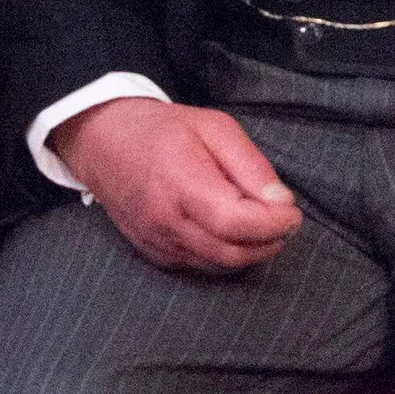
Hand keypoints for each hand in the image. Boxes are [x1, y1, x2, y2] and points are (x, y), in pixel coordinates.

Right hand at [52, 95, 299, 274]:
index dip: (274, 224)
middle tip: (283, 221)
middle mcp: (165, 219)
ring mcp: (157, 241)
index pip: (236, 223)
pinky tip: (229, 232)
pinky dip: (224, 255)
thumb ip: (250, 166)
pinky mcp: (154, 253)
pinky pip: (200, 265)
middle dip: (270, 242)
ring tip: (261, 225)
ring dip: (250, 252)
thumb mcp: (215, 128)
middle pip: (232, 253)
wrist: (103, 143)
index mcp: (181, 182)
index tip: (291, 211)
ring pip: (219, 265)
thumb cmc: (162, 130)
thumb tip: (281, 202)